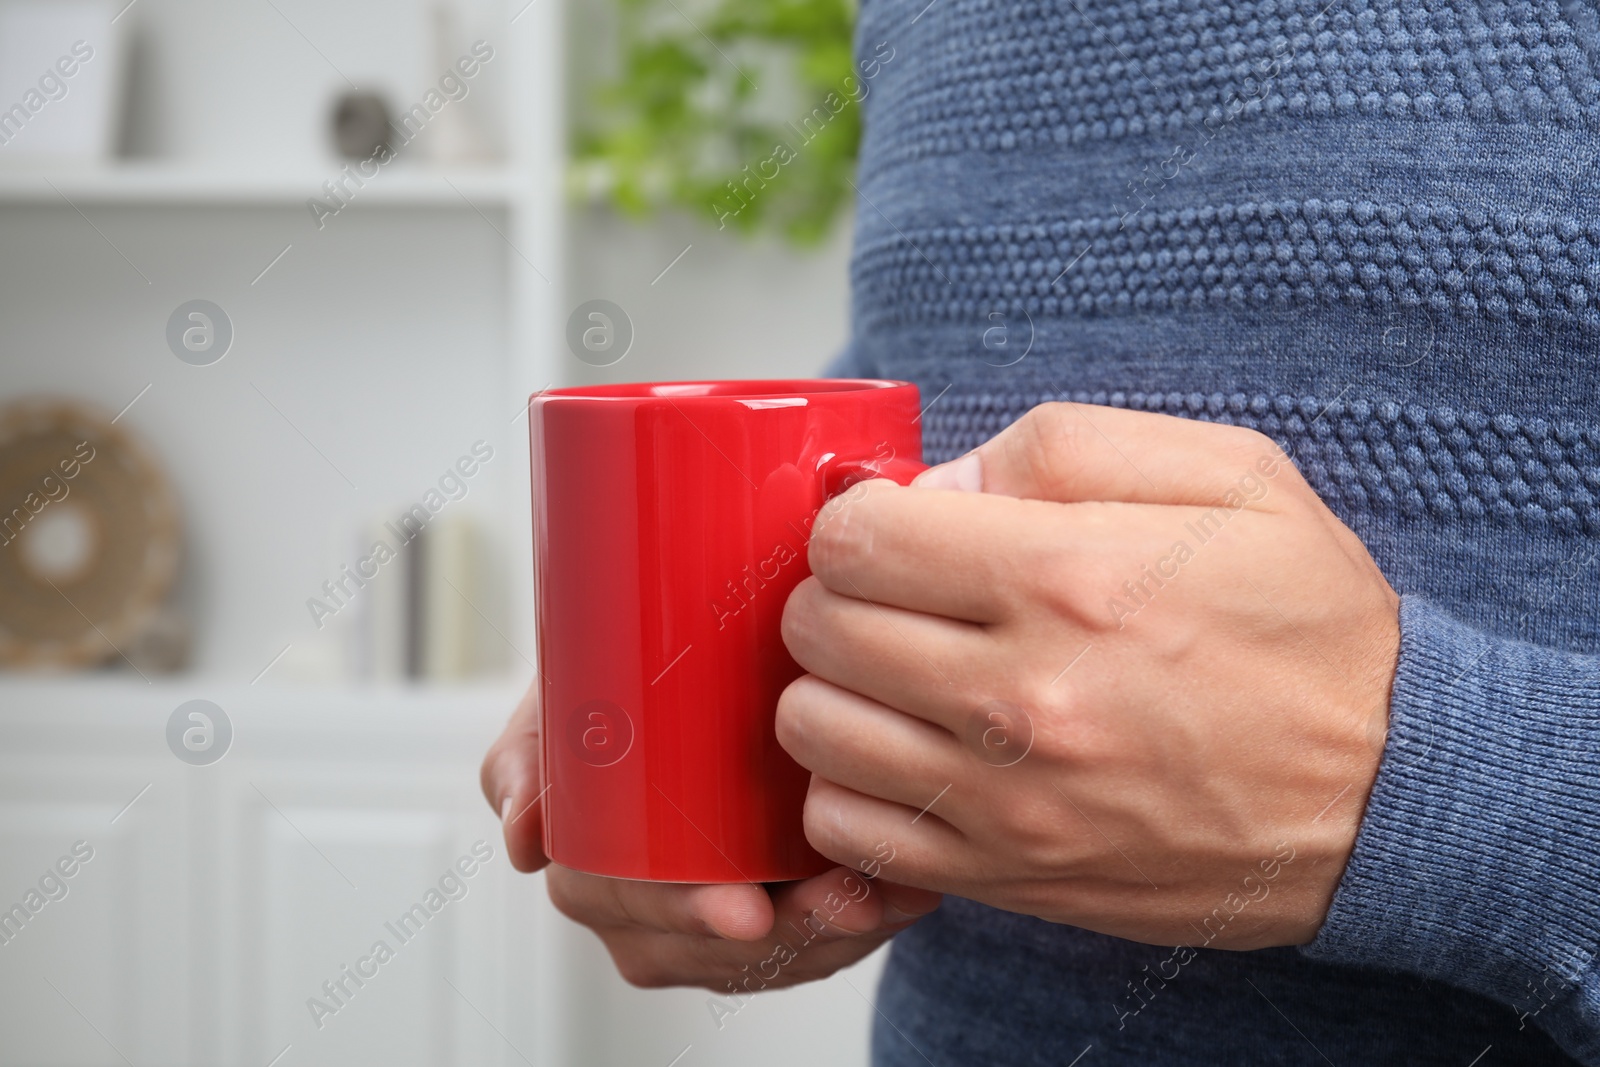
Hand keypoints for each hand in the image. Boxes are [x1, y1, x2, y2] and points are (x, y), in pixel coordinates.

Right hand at [481, 681, 940, 989]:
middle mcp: (651, 916)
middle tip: (848, 897)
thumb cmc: (612, 690)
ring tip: (894, 887)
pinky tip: (911, 889)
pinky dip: (873, 922)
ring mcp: (716, 925)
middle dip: (793, 933)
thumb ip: (527, 756)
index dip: (690, 916)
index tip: (746, 908)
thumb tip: (520, 836)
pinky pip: (824, 947)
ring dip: (846, 931)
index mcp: (592, 876)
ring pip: (782, 957)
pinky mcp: (778, 921)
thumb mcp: (554, 707)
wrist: (689, 676)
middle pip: (722, 949)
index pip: (633, 913)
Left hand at [777, 402, 1400, 949]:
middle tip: (891, 593)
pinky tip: (902, 752)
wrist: (1391, 794)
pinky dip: (849, 786)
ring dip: (832, 686)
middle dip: (836, 592)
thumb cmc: (1308, 628)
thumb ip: (1062, 447)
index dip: (858, 519)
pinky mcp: (1010, 876)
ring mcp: (1010, 801)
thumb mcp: (1229, 477)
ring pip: (814, 731)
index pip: (858, 538)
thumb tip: (937, 482)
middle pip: (820, 628)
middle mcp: (1023, 697)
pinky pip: (850, 833)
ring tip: (890, 671)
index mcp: (1068, 578)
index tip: (893, 528)